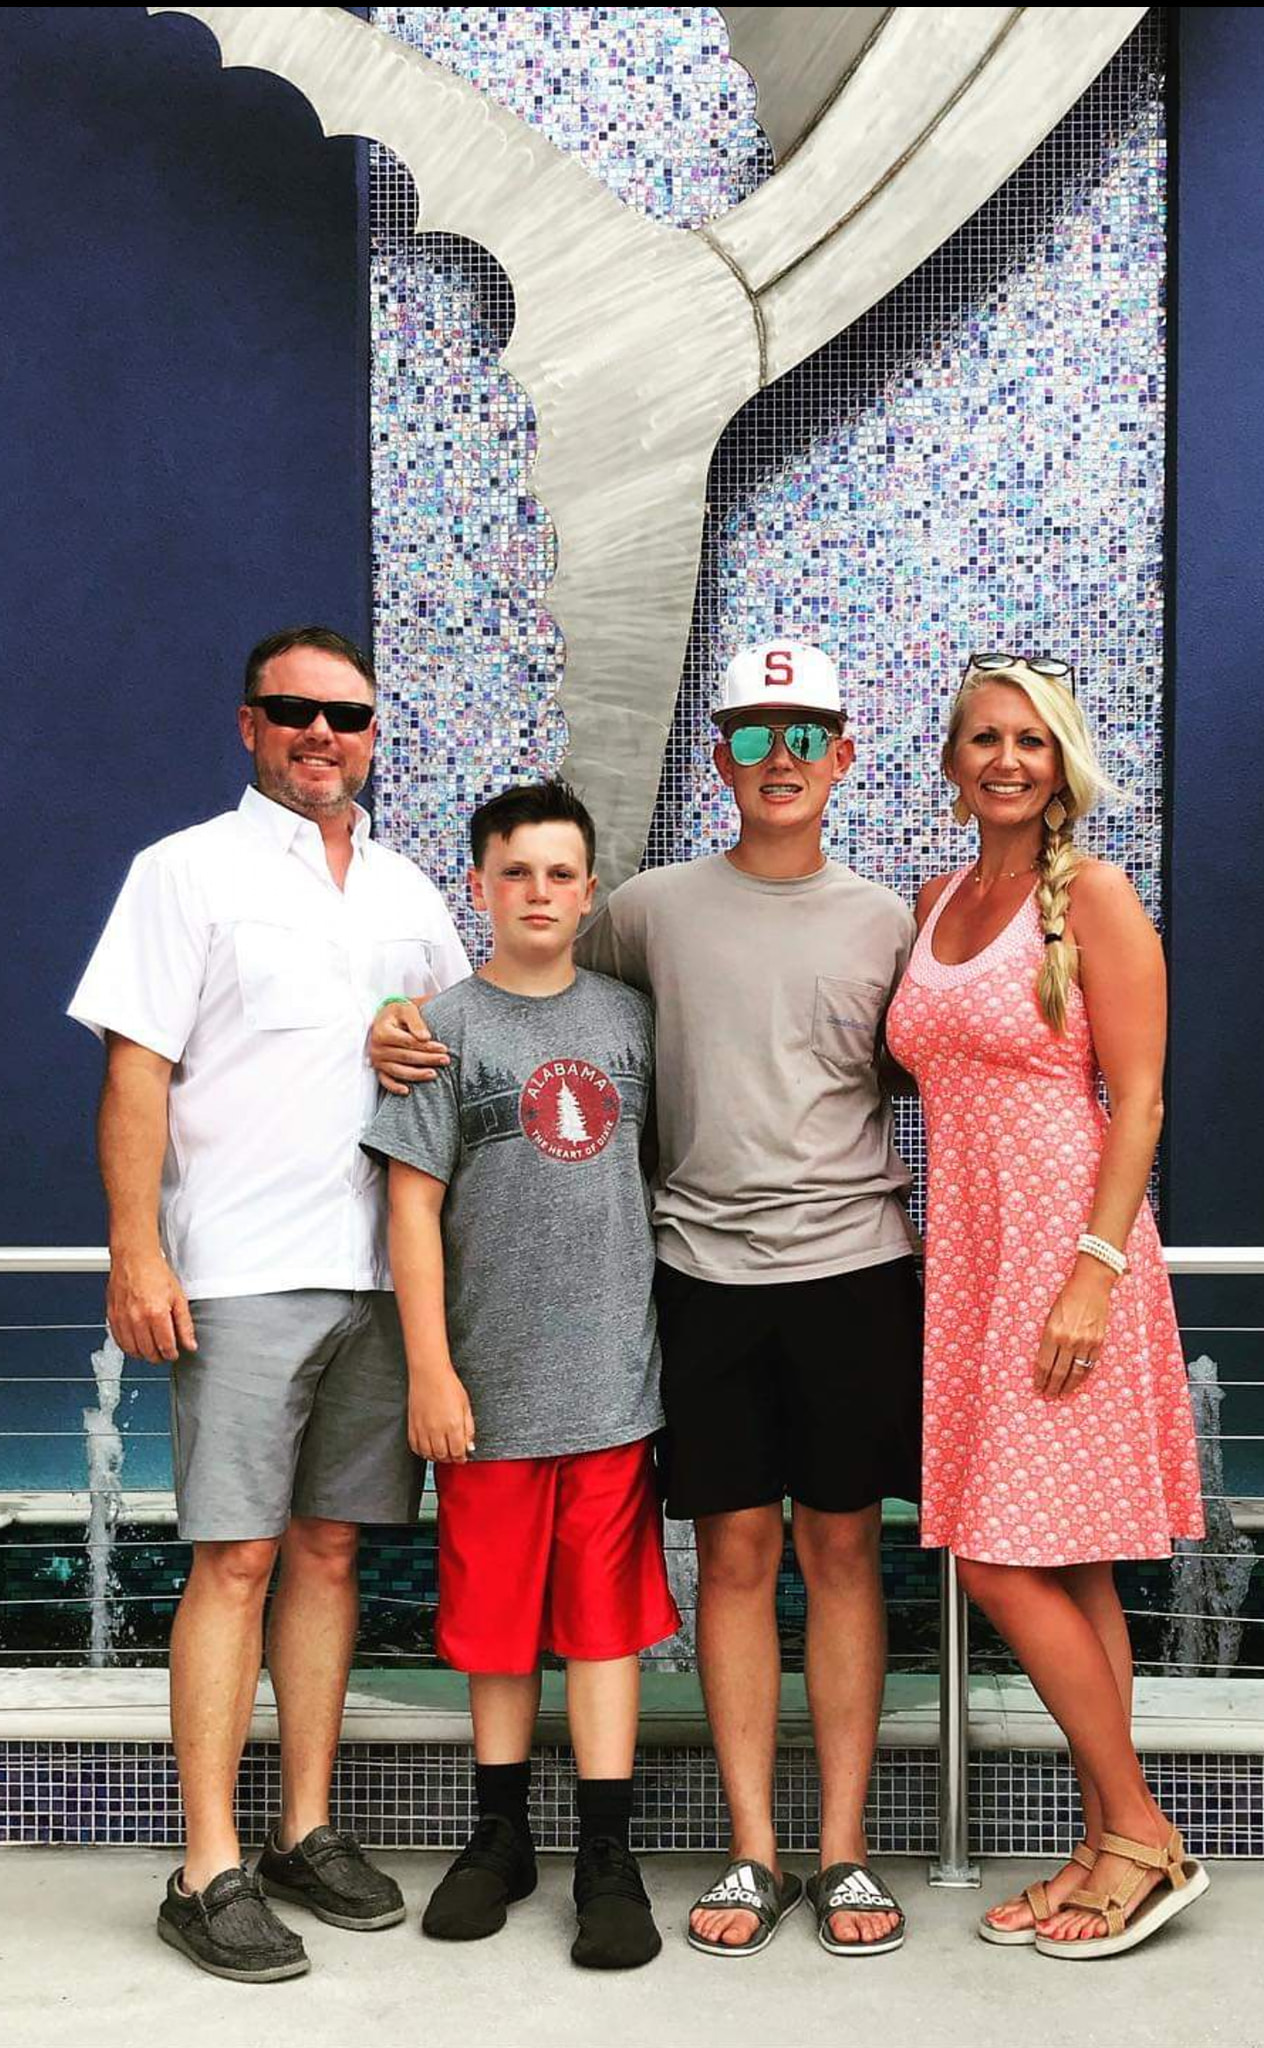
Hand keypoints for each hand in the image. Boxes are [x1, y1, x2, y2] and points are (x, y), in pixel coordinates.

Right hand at [106, 1248, 195, 1364]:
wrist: (134, 1258)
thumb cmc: (155, 1273)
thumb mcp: (178, 1297)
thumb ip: (185, 1324)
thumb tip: (190, 1344)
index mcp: (156, 1313)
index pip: (165, 1346)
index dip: (172, 1354)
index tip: (174, 1354)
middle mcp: (137, 1318)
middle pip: (148, 1352)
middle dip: (159, 1357)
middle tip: (164, 1353)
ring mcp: (122, 1319)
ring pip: (132, 1350)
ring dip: (144, 1355)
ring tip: (152, 1350)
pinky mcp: (112, 1317)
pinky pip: (119, 1342)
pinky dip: (129, 1348)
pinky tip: (137, 1344)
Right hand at [369, 999, 449, 1095]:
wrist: (384, 1018)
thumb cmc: (398, 1012)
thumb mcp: (406, 1009)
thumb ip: (415, 1022)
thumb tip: (425, 1037)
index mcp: (382, 1032)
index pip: (408, 1042)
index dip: (426, 1046)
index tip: (443, 1048)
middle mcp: (377, 1048)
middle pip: (405, 1057)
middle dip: (427, 1059)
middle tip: (445, 1060)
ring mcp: (377, 1060)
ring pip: (399, 1071)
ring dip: (417, 1075)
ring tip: (434, 1074)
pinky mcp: (378, 1069)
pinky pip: (385, 1081)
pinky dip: (395, 1087)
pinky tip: (408, 1091)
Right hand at [409, 1370, 475, 1462]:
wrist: (429, 1374)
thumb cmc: (448, 1385)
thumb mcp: (466, 1406)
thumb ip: (469, 1428)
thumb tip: (470, 1446)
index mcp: (453, 1425)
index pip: (457, 1452)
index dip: (461, 1458)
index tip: (462, 1457)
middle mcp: (437, 1430)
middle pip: (443, 1456)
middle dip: (450, 1459)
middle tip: (453, 1456)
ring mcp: (423, 1429)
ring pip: (429, 1454)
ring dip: (437, 1457)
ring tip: (442, 1453)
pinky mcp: (412, 1426)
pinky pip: (415, 1447)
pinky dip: (422, 1452)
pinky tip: (428, 1449)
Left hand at [1033, 1259, 1114, 1399]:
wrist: (1091, 1284)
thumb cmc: (1066, 1296)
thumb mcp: (1050, 1314)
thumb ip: (1048, 1336)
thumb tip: (1044, 1359)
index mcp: (1052, 1332)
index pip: (1043, 1363)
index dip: (1040, 1378)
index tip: (1037, 1386)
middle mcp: (1069, 1340)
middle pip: (1058, 1372)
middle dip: (1051, 1386)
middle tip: (1048, 1395)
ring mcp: (1085, 1343)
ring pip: (1075, 1373)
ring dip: (1067, 1386)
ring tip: (1061, 1393)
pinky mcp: (1098, 1342)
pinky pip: (1090, 1366)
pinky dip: (1082, 1376)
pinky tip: (1077, 1381)